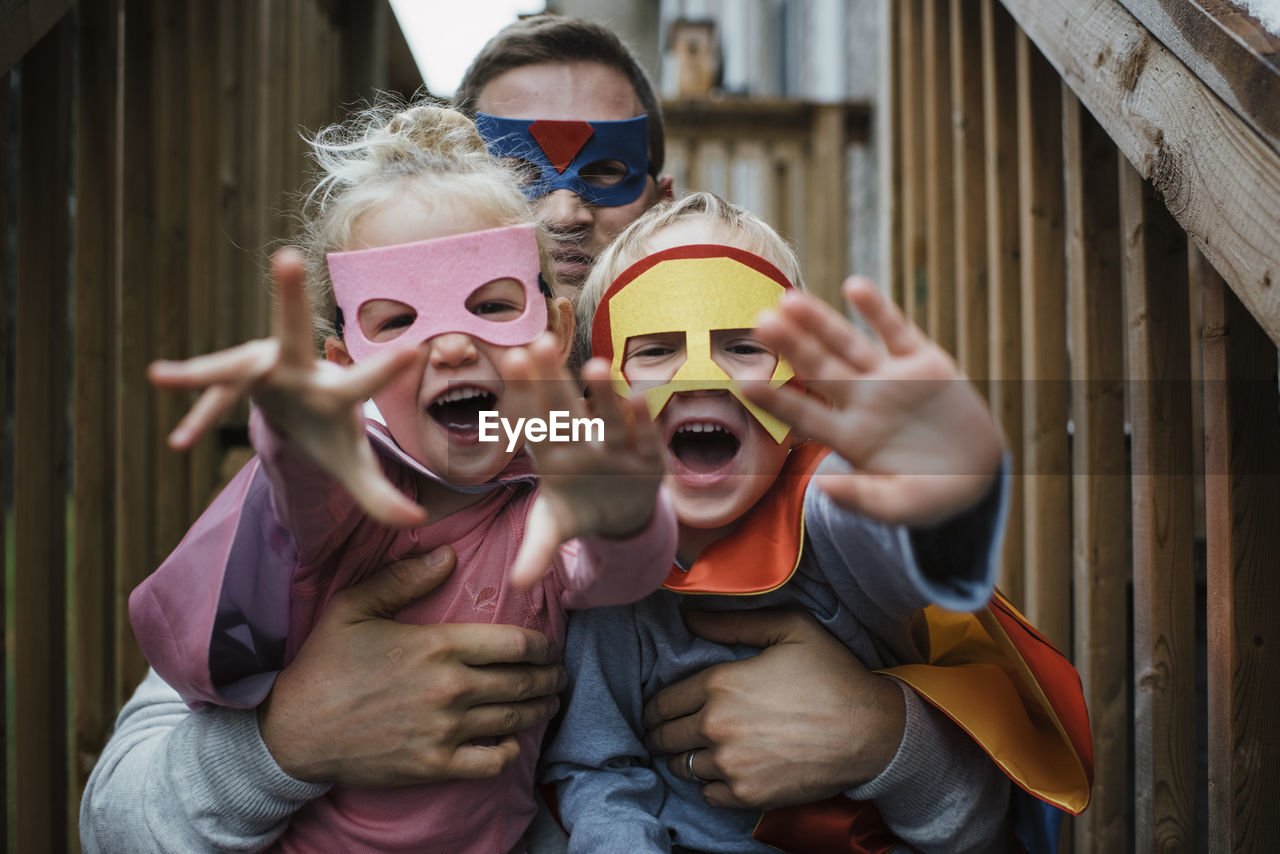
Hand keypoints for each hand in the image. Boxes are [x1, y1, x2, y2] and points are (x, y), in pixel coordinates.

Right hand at [148, 248, 424, 526]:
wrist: (297, 409)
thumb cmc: (331, 432)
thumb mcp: (355, 467)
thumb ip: (381, 495)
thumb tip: (415, 518)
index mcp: (336, 391)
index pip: (365, 383)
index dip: (387, 371)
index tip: (415, 351)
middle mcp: (299, 370)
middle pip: (294, 331)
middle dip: (289, 298)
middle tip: (287, 256)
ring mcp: (264, 371)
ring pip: (232, 363)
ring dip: (200, 369)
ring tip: (157, 374)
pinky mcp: (238, 380)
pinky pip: (213, 398)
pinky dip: (197, 416)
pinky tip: (179, 442)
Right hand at [258, 545, 565, 785]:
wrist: (293, 732)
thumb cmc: (323, 665)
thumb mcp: (354, 607)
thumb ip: (404, 579)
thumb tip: (448, 554)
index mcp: (438, 646)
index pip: (515, 644)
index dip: (542, 644)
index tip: (550, 645)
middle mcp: (450, 688)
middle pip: (523, 681)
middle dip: (550, 676)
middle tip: (559, 674)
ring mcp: (445, 730)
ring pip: (514, 718)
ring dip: (539, 709)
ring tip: (548, 702)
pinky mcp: (435, 765)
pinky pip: (491, 761)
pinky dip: (510, 750)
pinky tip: (512, 740)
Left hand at [500, 337, 665, 586]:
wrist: (618, 512)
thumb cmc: (577, 508)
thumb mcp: (553, 530)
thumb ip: (536, 552)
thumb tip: (518, 585)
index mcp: (552, 455)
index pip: (535, 423)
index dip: (525, 394)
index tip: (514, 360)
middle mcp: (582, 444)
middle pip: (566, 411)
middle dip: (554, 380)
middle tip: (540, 343)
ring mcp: (615, 449)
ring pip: (608, 419)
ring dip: (603, 395)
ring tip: (596, 365)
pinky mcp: (646, 458)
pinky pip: (643, 437)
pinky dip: (642, 421)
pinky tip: (640, 397)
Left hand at [642, 609, 904, 809]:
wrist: (871, 730)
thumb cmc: (833, 674)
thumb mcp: (789, 629)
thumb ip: (733, 624)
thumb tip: (690, 618)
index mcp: (720, 684)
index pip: (662, 702)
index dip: (655, 707)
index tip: (658, 710)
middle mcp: (717, 726)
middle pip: (664, 737)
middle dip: (660, 733)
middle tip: (666, 732)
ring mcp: (732, 764)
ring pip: (682, 767)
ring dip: (684, 758)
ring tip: (695, 751)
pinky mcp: (749, 795)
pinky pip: (707, 794)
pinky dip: (708, 784)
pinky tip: (721, 771)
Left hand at [743, 276, 1003, 525]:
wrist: (979, 473)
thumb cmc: (930, 496)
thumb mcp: (899, 506)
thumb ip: (862, 498)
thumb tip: (823, 489)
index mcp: (849, 437)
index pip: (804, 414)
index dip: (777, 399)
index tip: (746, 384)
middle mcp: (862, 401)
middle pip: (819, 369)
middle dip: (792, 346)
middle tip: (760, 323)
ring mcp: (890, 378)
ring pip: (849, 344)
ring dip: (821, 321)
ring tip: (790, 299)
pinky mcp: (924, 362)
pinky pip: (896, 331)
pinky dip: (877, 310)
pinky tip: (854, 286)